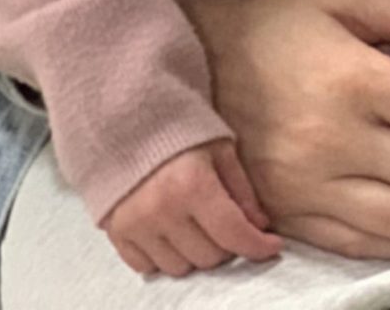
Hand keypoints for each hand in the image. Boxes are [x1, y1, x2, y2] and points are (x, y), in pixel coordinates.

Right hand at [102, 140, 280, 277]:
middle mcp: (162, 211)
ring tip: (199, 227)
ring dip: (197, 253)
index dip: (257, 245)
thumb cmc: (182, 129)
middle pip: (208, 256)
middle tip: (229, 224)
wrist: (129, 122)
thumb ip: (241, 189)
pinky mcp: (117, 234)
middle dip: (227, 244)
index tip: (272, 245)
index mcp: (192, 185)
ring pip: (180, 268)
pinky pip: (148, 268)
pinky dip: (166, 257)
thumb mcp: (220, 148)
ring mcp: (136, 226)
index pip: (232, 232)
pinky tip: (173, 235)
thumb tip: (260, 224)